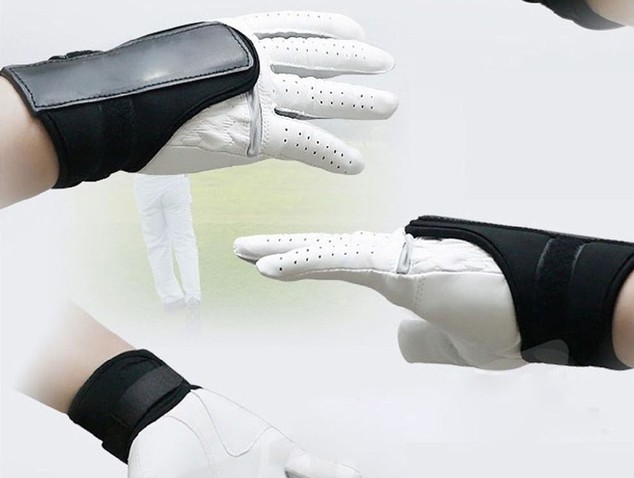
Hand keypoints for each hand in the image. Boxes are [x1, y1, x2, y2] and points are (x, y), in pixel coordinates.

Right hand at [142, 11, 397, 175]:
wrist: (114, 110)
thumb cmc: (138, 89)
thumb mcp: (187, 59)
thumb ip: (222, 68)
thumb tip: (238, 84)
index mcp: (237, 34)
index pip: (296, 27)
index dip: (330, 30)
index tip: (354, 34)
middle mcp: (254, 57)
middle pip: (318, 56)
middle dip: (356, 61)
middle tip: (384, 65)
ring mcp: (257, 93)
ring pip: (322, 95)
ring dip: (360, 102)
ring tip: (388, 105)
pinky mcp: (255, 133)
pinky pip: (306, 144)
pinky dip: (333, 155)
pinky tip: (354, 164)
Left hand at [234, 229, 524, 369]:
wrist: (548, 313)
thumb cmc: (508, 324)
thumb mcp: (456, 346)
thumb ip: (424, 342)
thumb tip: (400, 342)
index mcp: (405, 280)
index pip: (343, 266)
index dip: (307, 263)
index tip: (272, 265)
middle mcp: (398, 263)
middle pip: (329, 253)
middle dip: (284, 251)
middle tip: (245, 249)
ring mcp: (402, 261)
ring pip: (331, 252)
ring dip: (286, 252)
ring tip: (245, 251)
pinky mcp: (408, 268)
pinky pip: (346, 262)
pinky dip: (307, 263)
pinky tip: (272, 266)